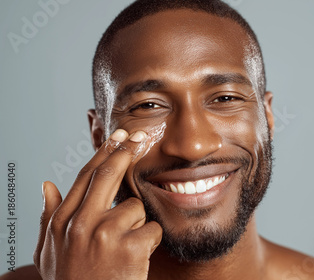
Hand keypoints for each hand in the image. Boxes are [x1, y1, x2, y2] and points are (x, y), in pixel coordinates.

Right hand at [33, 130, 162, 279]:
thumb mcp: (49, 252)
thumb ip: (48, 217)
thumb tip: (47, 184)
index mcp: (61, 222)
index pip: (85, 177)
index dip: (104, 152)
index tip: (118, 135)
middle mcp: (80, 224)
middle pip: (108, 175)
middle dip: (127, 151)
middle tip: (142, 136)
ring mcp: (105, 235)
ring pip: (135, 208)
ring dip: (137, 225)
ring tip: (124, 248)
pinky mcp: (129, 248)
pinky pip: (152, 230)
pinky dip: (150, 242)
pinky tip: (136, 258)